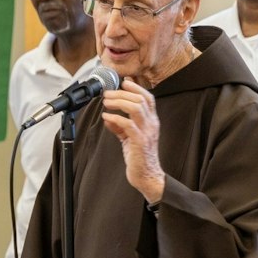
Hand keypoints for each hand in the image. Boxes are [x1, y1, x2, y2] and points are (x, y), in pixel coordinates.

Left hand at [100, 83, 165, 203]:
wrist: (147, 175)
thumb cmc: (139, 157)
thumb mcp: (129, 138)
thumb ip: (120, 127)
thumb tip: (108, 117)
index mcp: (152, 121)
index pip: (148, 98)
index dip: (136, 88)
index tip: (124, 82)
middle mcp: (151, 124)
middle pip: (140, 99)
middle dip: (121, 94)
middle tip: (107, 94)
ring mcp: (146, 132)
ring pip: (136, 107)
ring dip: (118, 102)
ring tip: (106, 102)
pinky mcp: (139, 141)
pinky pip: (127, 124)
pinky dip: (115, 118)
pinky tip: (106, 117)